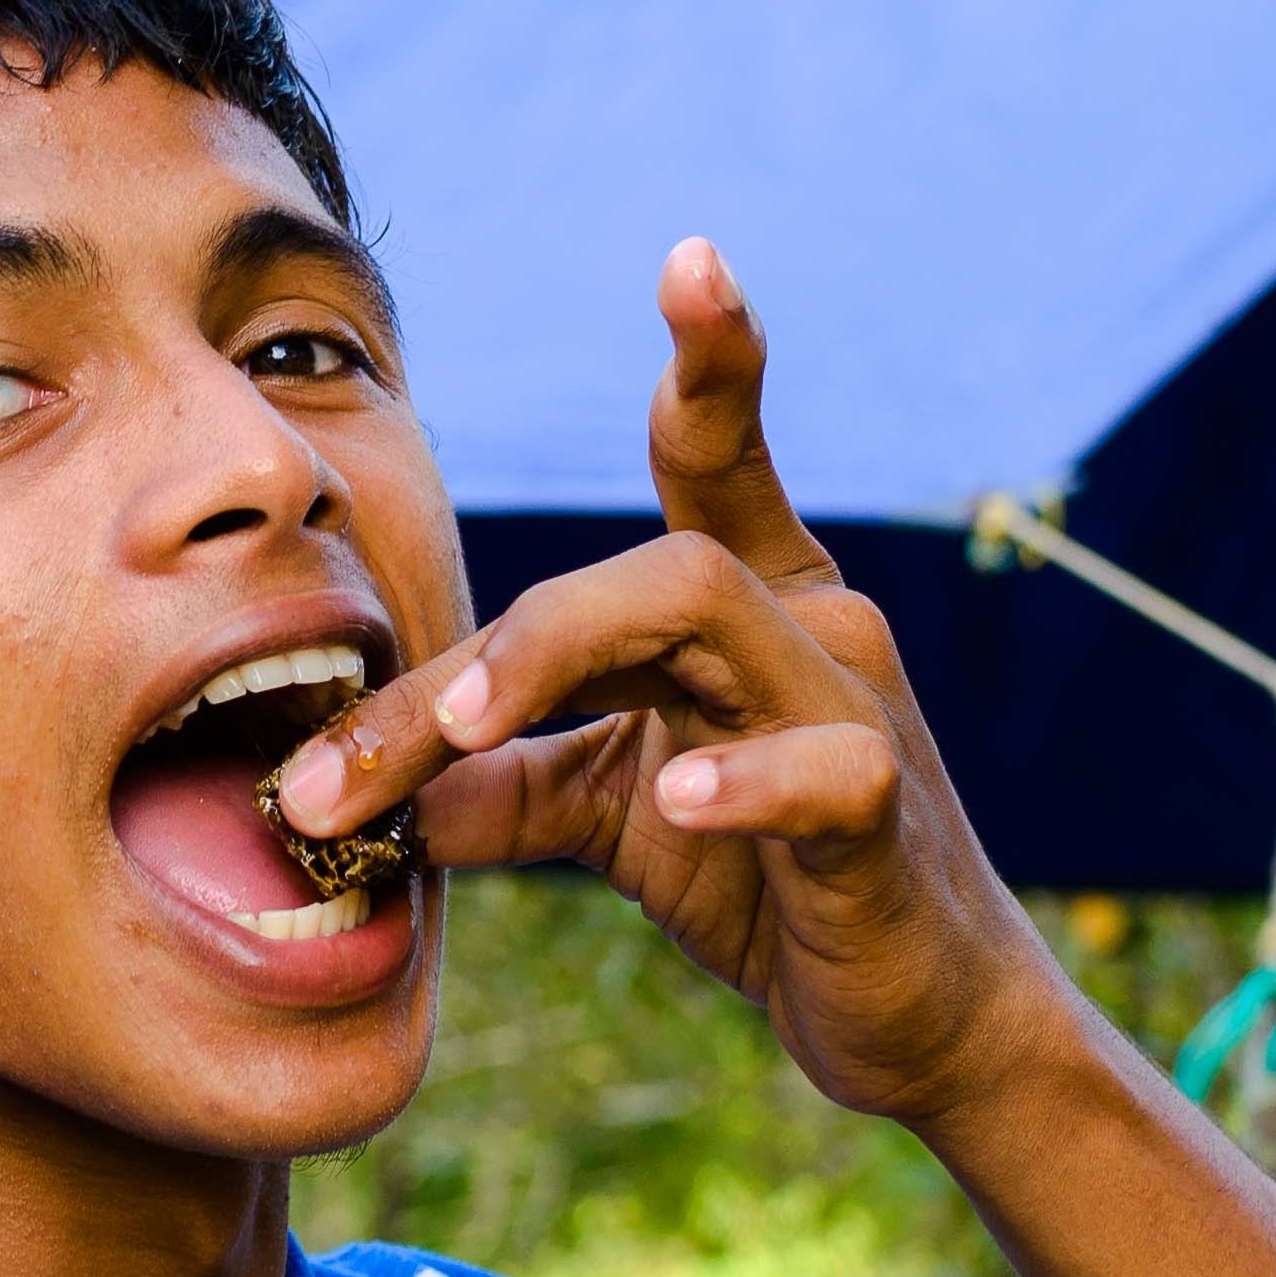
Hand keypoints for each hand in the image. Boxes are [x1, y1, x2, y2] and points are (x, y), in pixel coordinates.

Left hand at [276, 239, 1065, 1128]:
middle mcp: (813, 628)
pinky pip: (828, 768)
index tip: (688, 254)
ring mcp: (857, 714)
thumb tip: (363, 790)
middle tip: (378, 747)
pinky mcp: (884, 822)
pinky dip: (746, 781)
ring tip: (469, 729)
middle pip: (653, 560)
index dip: (713, 360)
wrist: (913, 1022)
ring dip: (564, 658)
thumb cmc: (768, 889)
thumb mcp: (612, 820)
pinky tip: (678, 798)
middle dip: (506, 635)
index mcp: (753, 605)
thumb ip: (501, 784)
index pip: (720, 459)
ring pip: (718, 612)